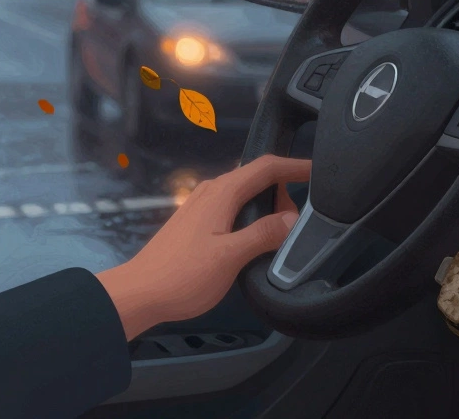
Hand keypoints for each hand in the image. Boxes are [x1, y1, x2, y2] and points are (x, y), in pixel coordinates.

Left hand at [97, 155, 304, 340]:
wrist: (140, 293)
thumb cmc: (183, 275)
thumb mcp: (230, 257)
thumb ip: (263, 234)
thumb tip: (291, 218)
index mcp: (221, 193)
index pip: (265, 167)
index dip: (294, 166)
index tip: (319, 171)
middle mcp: (211, 191)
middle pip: (256, 178)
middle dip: (282, 193)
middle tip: (295, 226)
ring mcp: (200, 205)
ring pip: (244, 194)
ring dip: (266, 207)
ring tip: (277, 237)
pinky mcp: (195, 221)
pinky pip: (232, 207)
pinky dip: (250, 216)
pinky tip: (253, 241)